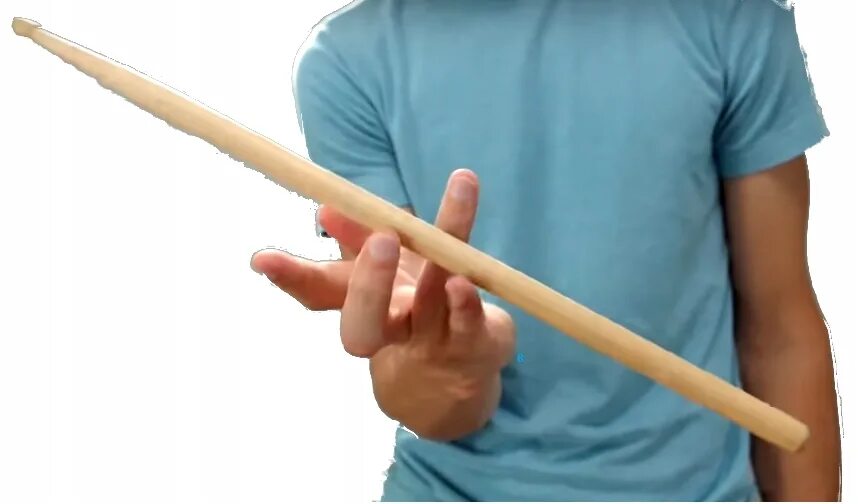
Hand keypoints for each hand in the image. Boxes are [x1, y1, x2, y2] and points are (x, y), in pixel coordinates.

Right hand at [250, 170, 514, 433]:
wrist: (460, 371)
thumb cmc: (415, 308)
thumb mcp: (386, 271)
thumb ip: (358, 240)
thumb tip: (326, 205)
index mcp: (364, 310)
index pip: (319, 295)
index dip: (291, 278)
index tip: (262, 258)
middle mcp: (393, 330)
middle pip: (365, 324)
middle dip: (368, 283)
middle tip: (381, 240)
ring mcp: (434, 339)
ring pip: (431, 299)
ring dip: (440, 251)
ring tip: (448, 211)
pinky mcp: (478, 342)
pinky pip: (469, 324)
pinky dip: (465, 304)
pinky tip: (463, 282)